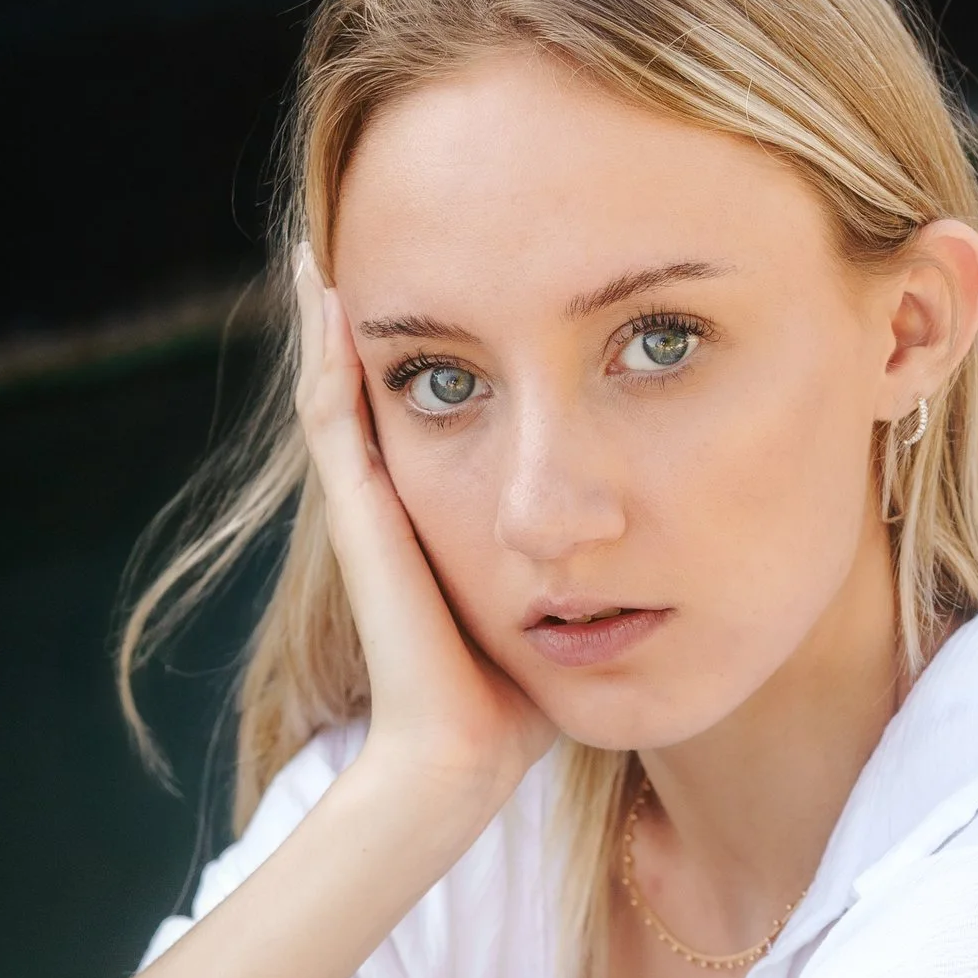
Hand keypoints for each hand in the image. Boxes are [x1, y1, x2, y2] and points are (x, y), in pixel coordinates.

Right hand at [294, 252, 554, 814]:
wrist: (464, 752)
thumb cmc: (520, 697)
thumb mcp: (565, 601)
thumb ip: (588, 562)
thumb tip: (653, 533)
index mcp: (438, 513)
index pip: (430, 405)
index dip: (433, 340)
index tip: (454, 273)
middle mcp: (394, 499)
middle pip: (375, 380)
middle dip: (377, 307)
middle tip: (368, 225)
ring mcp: (367, 503)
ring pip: (338, 382)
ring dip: (332, 310)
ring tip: (329, 234)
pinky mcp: (360, 514)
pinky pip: (334, 411)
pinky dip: (325, 347)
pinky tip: (326, 286)